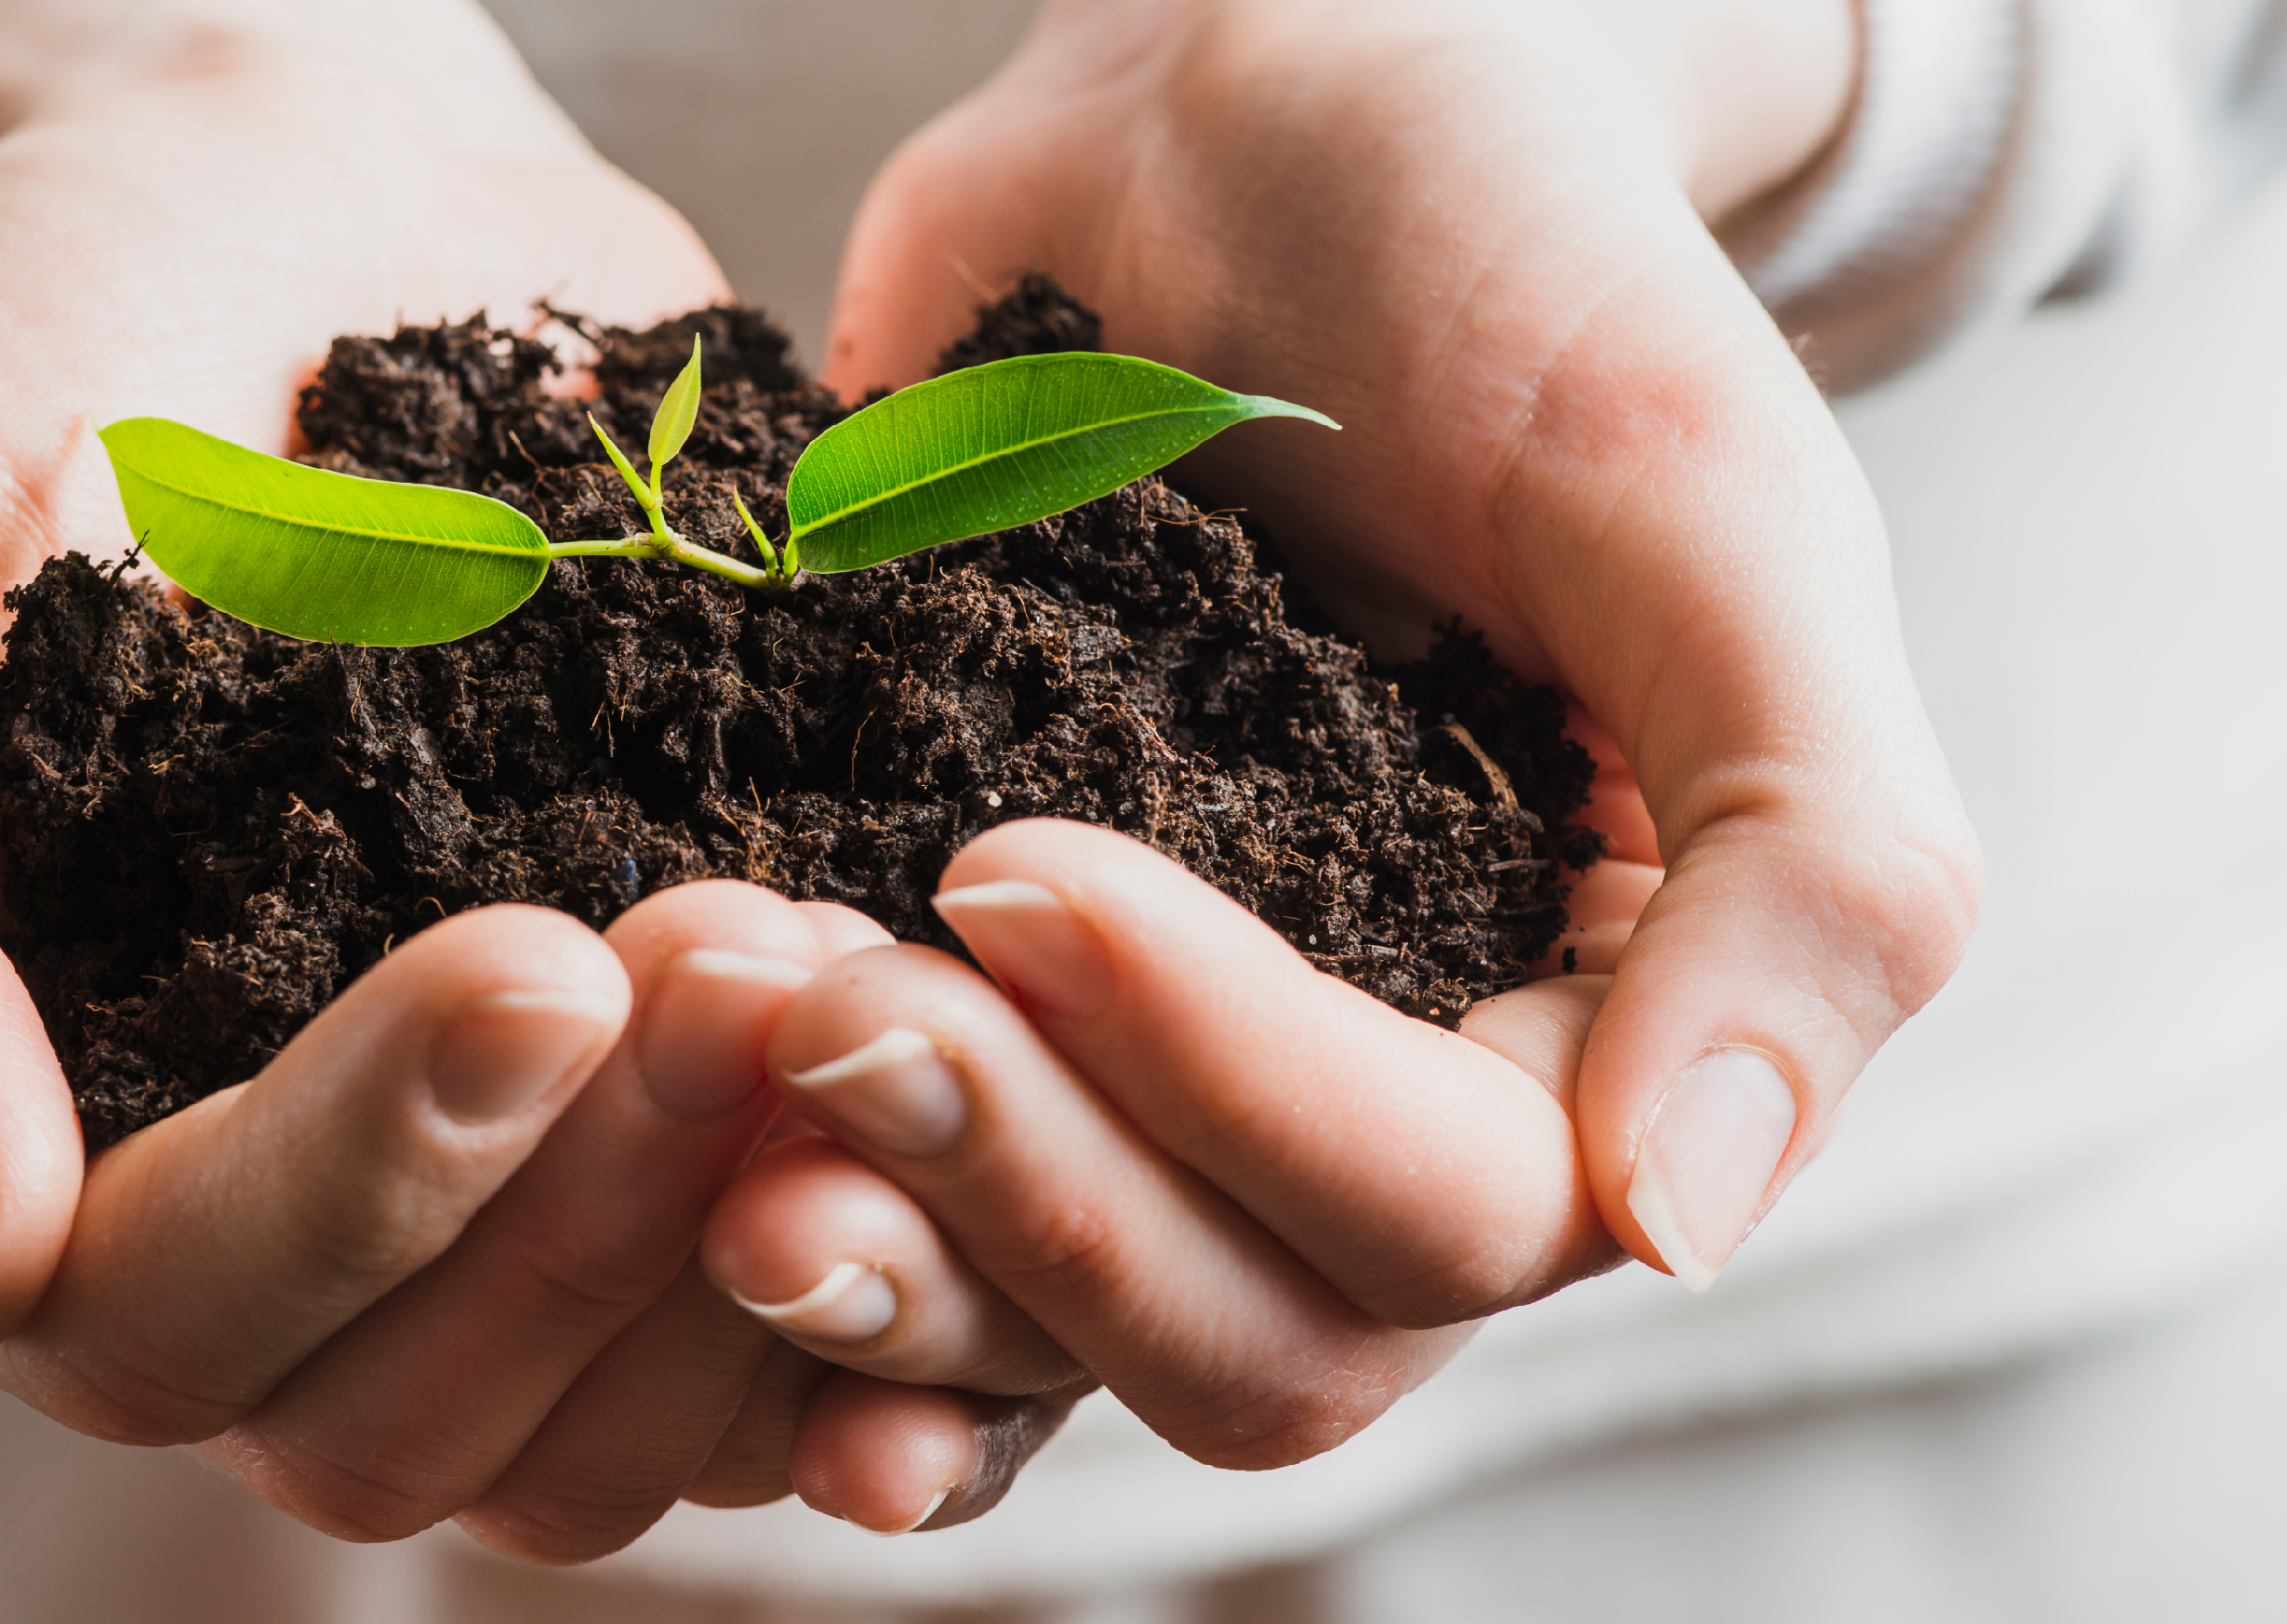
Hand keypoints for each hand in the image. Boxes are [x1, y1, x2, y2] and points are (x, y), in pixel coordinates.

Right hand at [0, 0, 1010, 1556]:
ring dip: (745, 1254)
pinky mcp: (649, 1151)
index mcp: (10, 1140)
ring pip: (595, 1437)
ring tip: (856, 975)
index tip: (538, 956)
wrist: (300, 209)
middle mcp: (234, 1233)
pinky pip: (771, 1343)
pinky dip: (891, 1283)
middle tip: (739, 944)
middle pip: (396, 1422)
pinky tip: (991, 1123)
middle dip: (588, 1213)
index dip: (356, 1184)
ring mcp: (459, 1216)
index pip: (157, 1313)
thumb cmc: (35, 355)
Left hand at [701, 0, 1982, 1464]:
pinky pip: (907, 1221)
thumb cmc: (1507, 267)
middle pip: (1243, 1338)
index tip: (1014, 867)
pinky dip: (798, 1246)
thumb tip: (1685, 1227)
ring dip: (888, 1260)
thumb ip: (1809, 861)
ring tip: (717, 1091)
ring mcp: (1159, 1076)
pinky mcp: (979, 1012)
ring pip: (1054, 1336)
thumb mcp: (1709, 511)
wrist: (1244, 116)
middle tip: (827, 1006)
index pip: (1446, 1215)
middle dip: (1030, 1203)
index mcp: (1583, 1021)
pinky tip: (679, 1187)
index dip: (1230, 1095)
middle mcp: (1374, 1099)